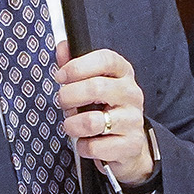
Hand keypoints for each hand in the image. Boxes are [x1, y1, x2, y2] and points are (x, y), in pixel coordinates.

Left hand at [54, 43, 156, 185]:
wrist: (129, 145)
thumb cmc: (108, 110)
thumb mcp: (94, 84)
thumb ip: (76, 66)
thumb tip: (63, 47)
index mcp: (123, 74)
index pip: (106, 59)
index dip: (78, 66)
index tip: (61, 76)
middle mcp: (131, 94)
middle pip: (96, 87)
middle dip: (69, 96)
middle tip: (62, 102)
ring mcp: (133, 120)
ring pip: (93, 121)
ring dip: (73, 125)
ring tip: (71, 125)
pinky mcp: (130, 144)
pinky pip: (95, 146)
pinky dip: (83, 147)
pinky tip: (86, 143)